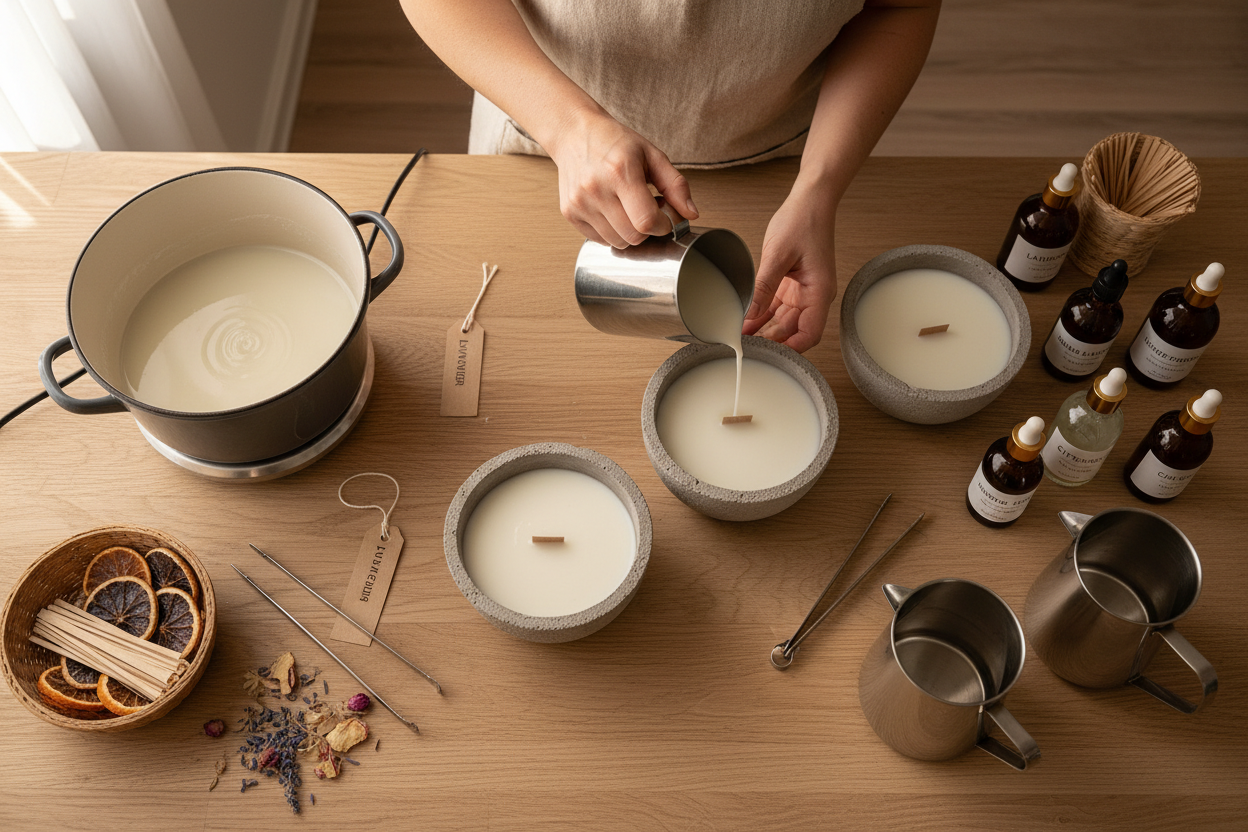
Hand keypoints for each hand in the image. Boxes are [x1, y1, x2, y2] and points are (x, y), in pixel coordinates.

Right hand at [548, 110, 697, 247]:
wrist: (574, 133)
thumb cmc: (614, 142)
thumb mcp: (652, 154)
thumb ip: (675, 185)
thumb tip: (691, 213)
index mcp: (620, 172)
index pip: (646, 221)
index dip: (663, 225)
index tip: (665, 216)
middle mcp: (596, 189)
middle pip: (632, 237)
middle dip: (648, 230)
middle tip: (647, 210)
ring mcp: (580, 203)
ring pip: (616, 242)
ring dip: (629, 233)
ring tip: (629, 209)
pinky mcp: (569, 212)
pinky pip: (599, 240)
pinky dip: (611, 232)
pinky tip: (612, 211)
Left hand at [743, 190, 836, 352]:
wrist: (810, 200)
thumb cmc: (804, 221)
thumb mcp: (778, 255)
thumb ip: (763, 286)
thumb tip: (750, 314)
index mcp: (819, 291)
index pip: (809, 334)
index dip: (791, 348)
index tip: (768, 354)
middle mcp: (813, 295)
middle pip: (794, 331)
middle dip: (771, 341)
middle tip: (746, 346)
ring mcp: (803, 291)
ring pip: (783, 321)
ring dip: (764, 329)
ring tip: (741, 336)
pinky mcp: (792, 284)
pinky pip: (777, 306)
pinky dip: (762, 315)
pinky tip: (745, 321)